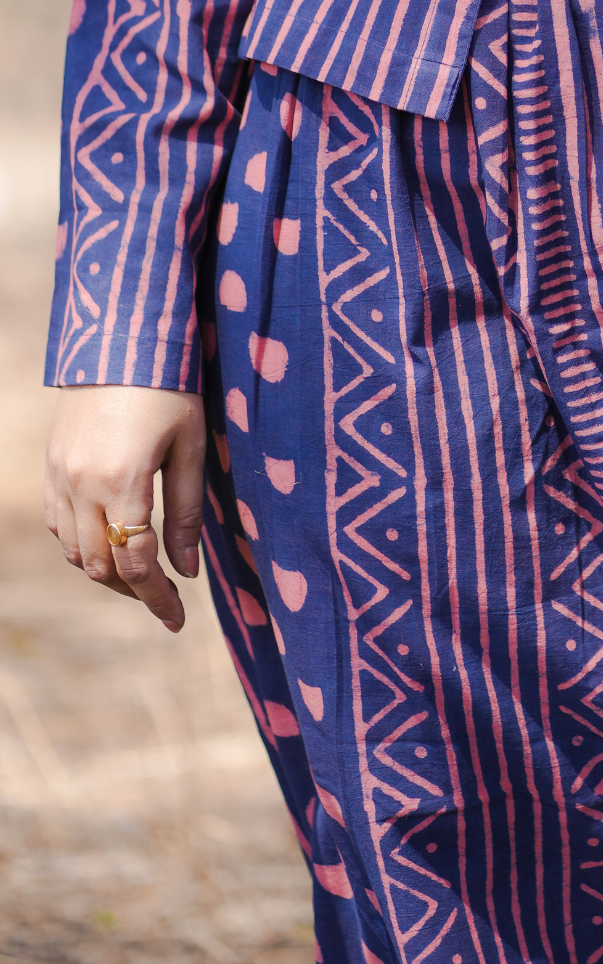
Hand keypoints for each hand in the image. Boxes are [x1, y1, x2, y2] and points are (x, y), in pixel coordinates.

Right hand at [45, 386, 207, 632]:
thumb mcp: (191, 447)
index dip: (158, 599)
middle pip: (100, 566)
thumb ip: (187, 512)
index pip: (137, 563)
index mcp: (123, 480)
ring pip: (74, 551)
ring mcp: (59, 476)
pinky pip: (59, 525)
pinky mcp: (50, 465)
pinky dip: (81, 546)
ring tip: (142, 577)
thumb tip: (187, 570)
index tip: (178, 621)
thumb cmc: (170, 390)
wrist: (121, 341)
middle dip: (134, 592)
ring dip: (105, 573)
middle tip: (166, 601)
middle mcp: (82, 484)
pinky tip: (109, 544)